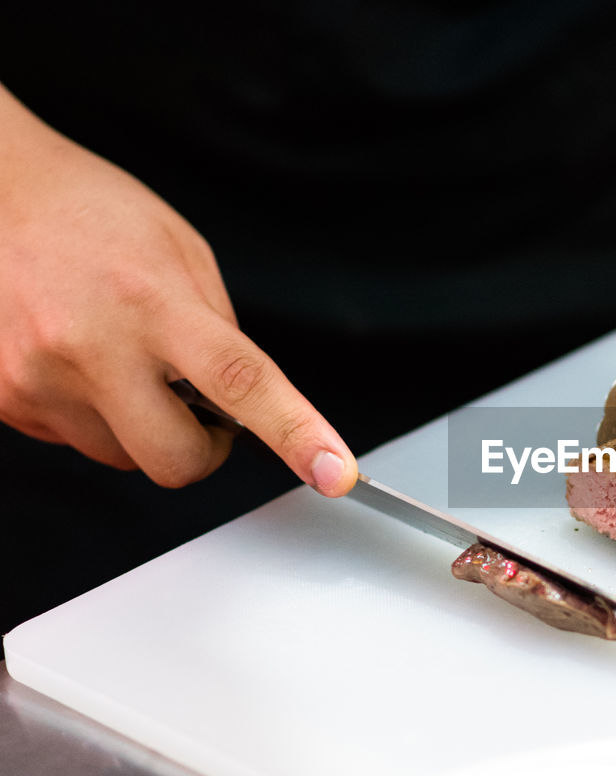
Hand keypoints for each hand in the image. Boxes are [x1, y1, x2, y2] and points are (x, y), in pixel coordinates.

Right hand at [0, 86, 357, 494]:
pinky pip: (74, 440)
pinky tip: (78, 360)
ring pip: (123, 458)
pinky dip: (92, 414)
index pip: (242, 383)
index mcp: (153, 302)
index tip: (333, 472)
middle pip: (176, 460)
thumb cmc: (89, 214)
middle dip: (202, 450)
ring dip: (140, 428)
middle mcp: (91, 347)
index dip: (295, 434)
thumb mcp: (181, 251)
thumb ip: (219, 328)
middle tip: (200, 409)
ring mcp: (38, 379)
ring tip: (120, 361)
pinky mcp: (4, 400)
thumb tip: (245, 399)